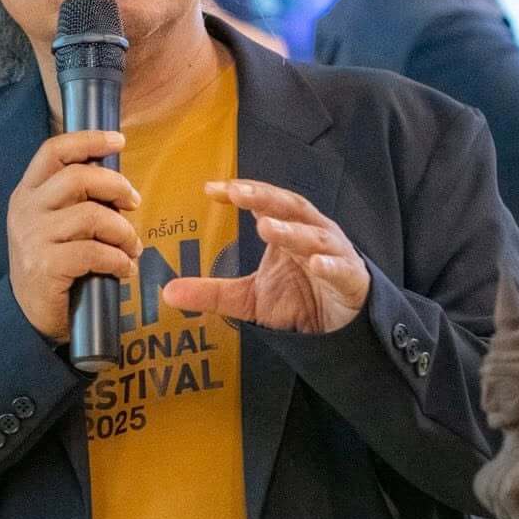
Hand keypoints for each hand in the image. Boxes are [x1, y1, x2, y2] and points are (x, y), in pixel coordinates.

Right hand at [6, 129, 141, 343]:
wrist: (28, 316)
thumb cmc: (52, 263)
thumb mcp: (56, 224)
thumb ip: (77, 200)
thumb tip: (121, 185)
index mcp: (28, 192)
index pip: (54, 150)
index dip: (88, 140)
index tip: (118, 141)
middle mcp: (26, 209)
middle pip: (78, 177)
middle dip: (115, 186)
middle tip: (134, 203)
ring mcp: (33, 238)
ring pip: (91, 216)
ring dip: (122, 231)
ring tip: (132, 247)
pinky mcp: (45, 267)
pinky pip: (93, 253)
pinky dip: (118, 259)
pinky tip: (124, 269)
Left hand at [161, 180, 368, 332]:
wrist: (339, 328)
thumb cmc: (297, 299)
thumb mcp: (248, 298)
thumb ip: (213, 292)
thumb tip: (168, 292)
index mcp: (287, 228)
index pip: (262, 203)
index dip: (240, 193)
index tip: (210, 189)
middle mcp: (311, 232)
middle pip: (289, 207)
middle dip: (265, 198)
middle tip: (238, 193)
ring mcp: (333, 253)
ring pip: (313, 235)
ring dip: (291, 230)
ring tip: (267, 227)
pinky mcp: (350, 279)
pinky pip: (340, 268)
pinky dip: (329, 264)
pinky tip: (315, 263)